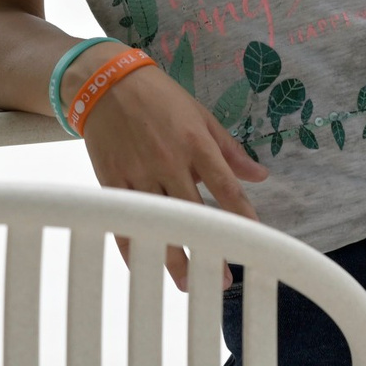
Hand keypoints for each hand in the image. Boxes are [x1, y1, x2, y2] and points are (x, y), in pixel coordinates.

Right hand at [80, 62, 269, 287]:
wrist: (104, 82)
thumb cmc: (159, 97)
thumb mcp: (200, 114)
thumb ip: (229, 149)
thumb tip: (261, 176)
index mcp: (194, 143)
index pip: (225, 188)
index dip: (242, 217)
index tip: (256, 242)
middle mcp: (168, 161)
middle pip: (193, 214)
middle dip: (210, 249)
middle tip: (223, 280)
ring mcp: (138, 171)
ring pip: (159, 223)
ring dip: (174, 258)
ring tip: (189, 283)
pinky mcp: (111, 179)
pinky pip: (125, 218)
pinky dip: (134, 244)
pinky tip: (145, 264)